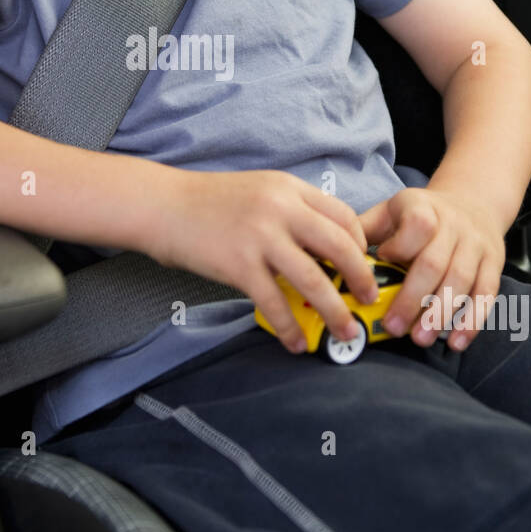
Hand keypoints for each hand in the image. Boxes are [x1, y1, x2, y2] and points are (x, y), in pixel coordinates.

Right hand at [141, 167, 379, 355]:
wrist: (162, 205)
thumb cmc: (208, 202)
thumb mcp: (259, 191)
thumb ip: (291, 212)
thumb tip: (322, 249)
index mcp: (289, 189)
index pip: (344, 215)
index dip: (361, 245)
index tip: (363, 265)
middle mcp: (281, 209)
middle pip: (340, 246)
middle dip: (361, 278)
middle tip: (367, 299)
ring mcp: (260, 237)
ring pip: (314, 279)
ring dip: (336, 310)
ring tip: (346, 331)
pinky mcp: (239, 264)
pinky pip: (275, 302)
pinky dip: (290, 327)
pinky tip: (297, 342)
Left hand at [359, 186, 505, 351]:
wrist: (472, 202)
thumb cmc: (420, 215)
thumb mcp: (390, 211)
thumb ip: (362, 230)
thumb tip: (326, 253)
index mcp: (422, 207)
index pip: (417, 225)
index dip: (400, 247)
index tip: (381, 262)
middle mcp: (453, 224)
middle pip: (434, 263)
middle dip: (412, 298)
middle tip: (394, 327)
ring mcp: (476, 244)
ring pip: (461, 281)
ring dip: (440, 314)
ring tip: (420, 338)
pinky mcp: (493, 263)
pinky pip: (486, 293)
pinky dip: (472, 320)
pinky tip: (457, 341)